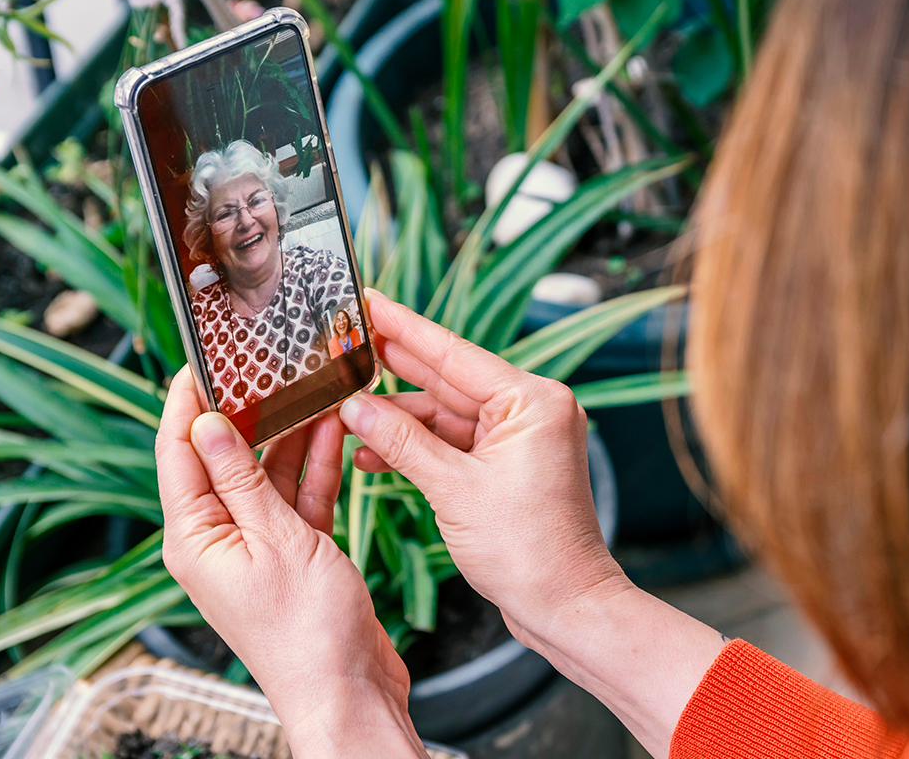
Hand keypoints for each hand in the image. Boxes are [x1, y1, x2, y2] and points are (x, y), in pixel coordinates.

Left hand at [155, 367, 426, 757]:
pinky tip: (334, 432)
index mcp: (195, 538)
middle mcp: (220, 538)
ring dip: (292, 436)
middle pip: (225, 458)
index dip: (187, 404)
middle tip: (270, 366)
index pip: (178, 454)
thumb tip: (206, 425)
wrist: (349, 687)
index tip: (203, 360)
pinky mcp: (297, 550)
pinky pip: (299, 496)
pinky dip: (316, 467)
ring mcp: (259, 545)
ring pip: (268, 473)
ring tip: (312, 390)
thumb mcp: (274, 539)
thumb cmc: (306, 631)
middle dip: (250, 413)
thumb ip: (242, 479)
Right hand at [340, 291, 630, 643]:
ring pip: (447, 416)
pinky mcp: (508, 466)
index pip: (455, 354)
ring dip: (399, 421)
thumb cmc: (527, 551)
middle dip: (395, 371)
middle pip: (449, 380)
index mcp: (533, 401)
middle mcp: (532, 411)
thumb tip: (356, 407)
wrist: (563, 605)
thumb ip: (402, 443)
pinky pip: (455, 444)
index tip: (369, 303)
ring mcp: (521, 438)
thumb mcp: (454, 489)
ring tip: (346, 414)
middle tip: (346, 347)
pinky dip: (418, 449)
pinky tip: (373, 453)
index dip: (405, 328)